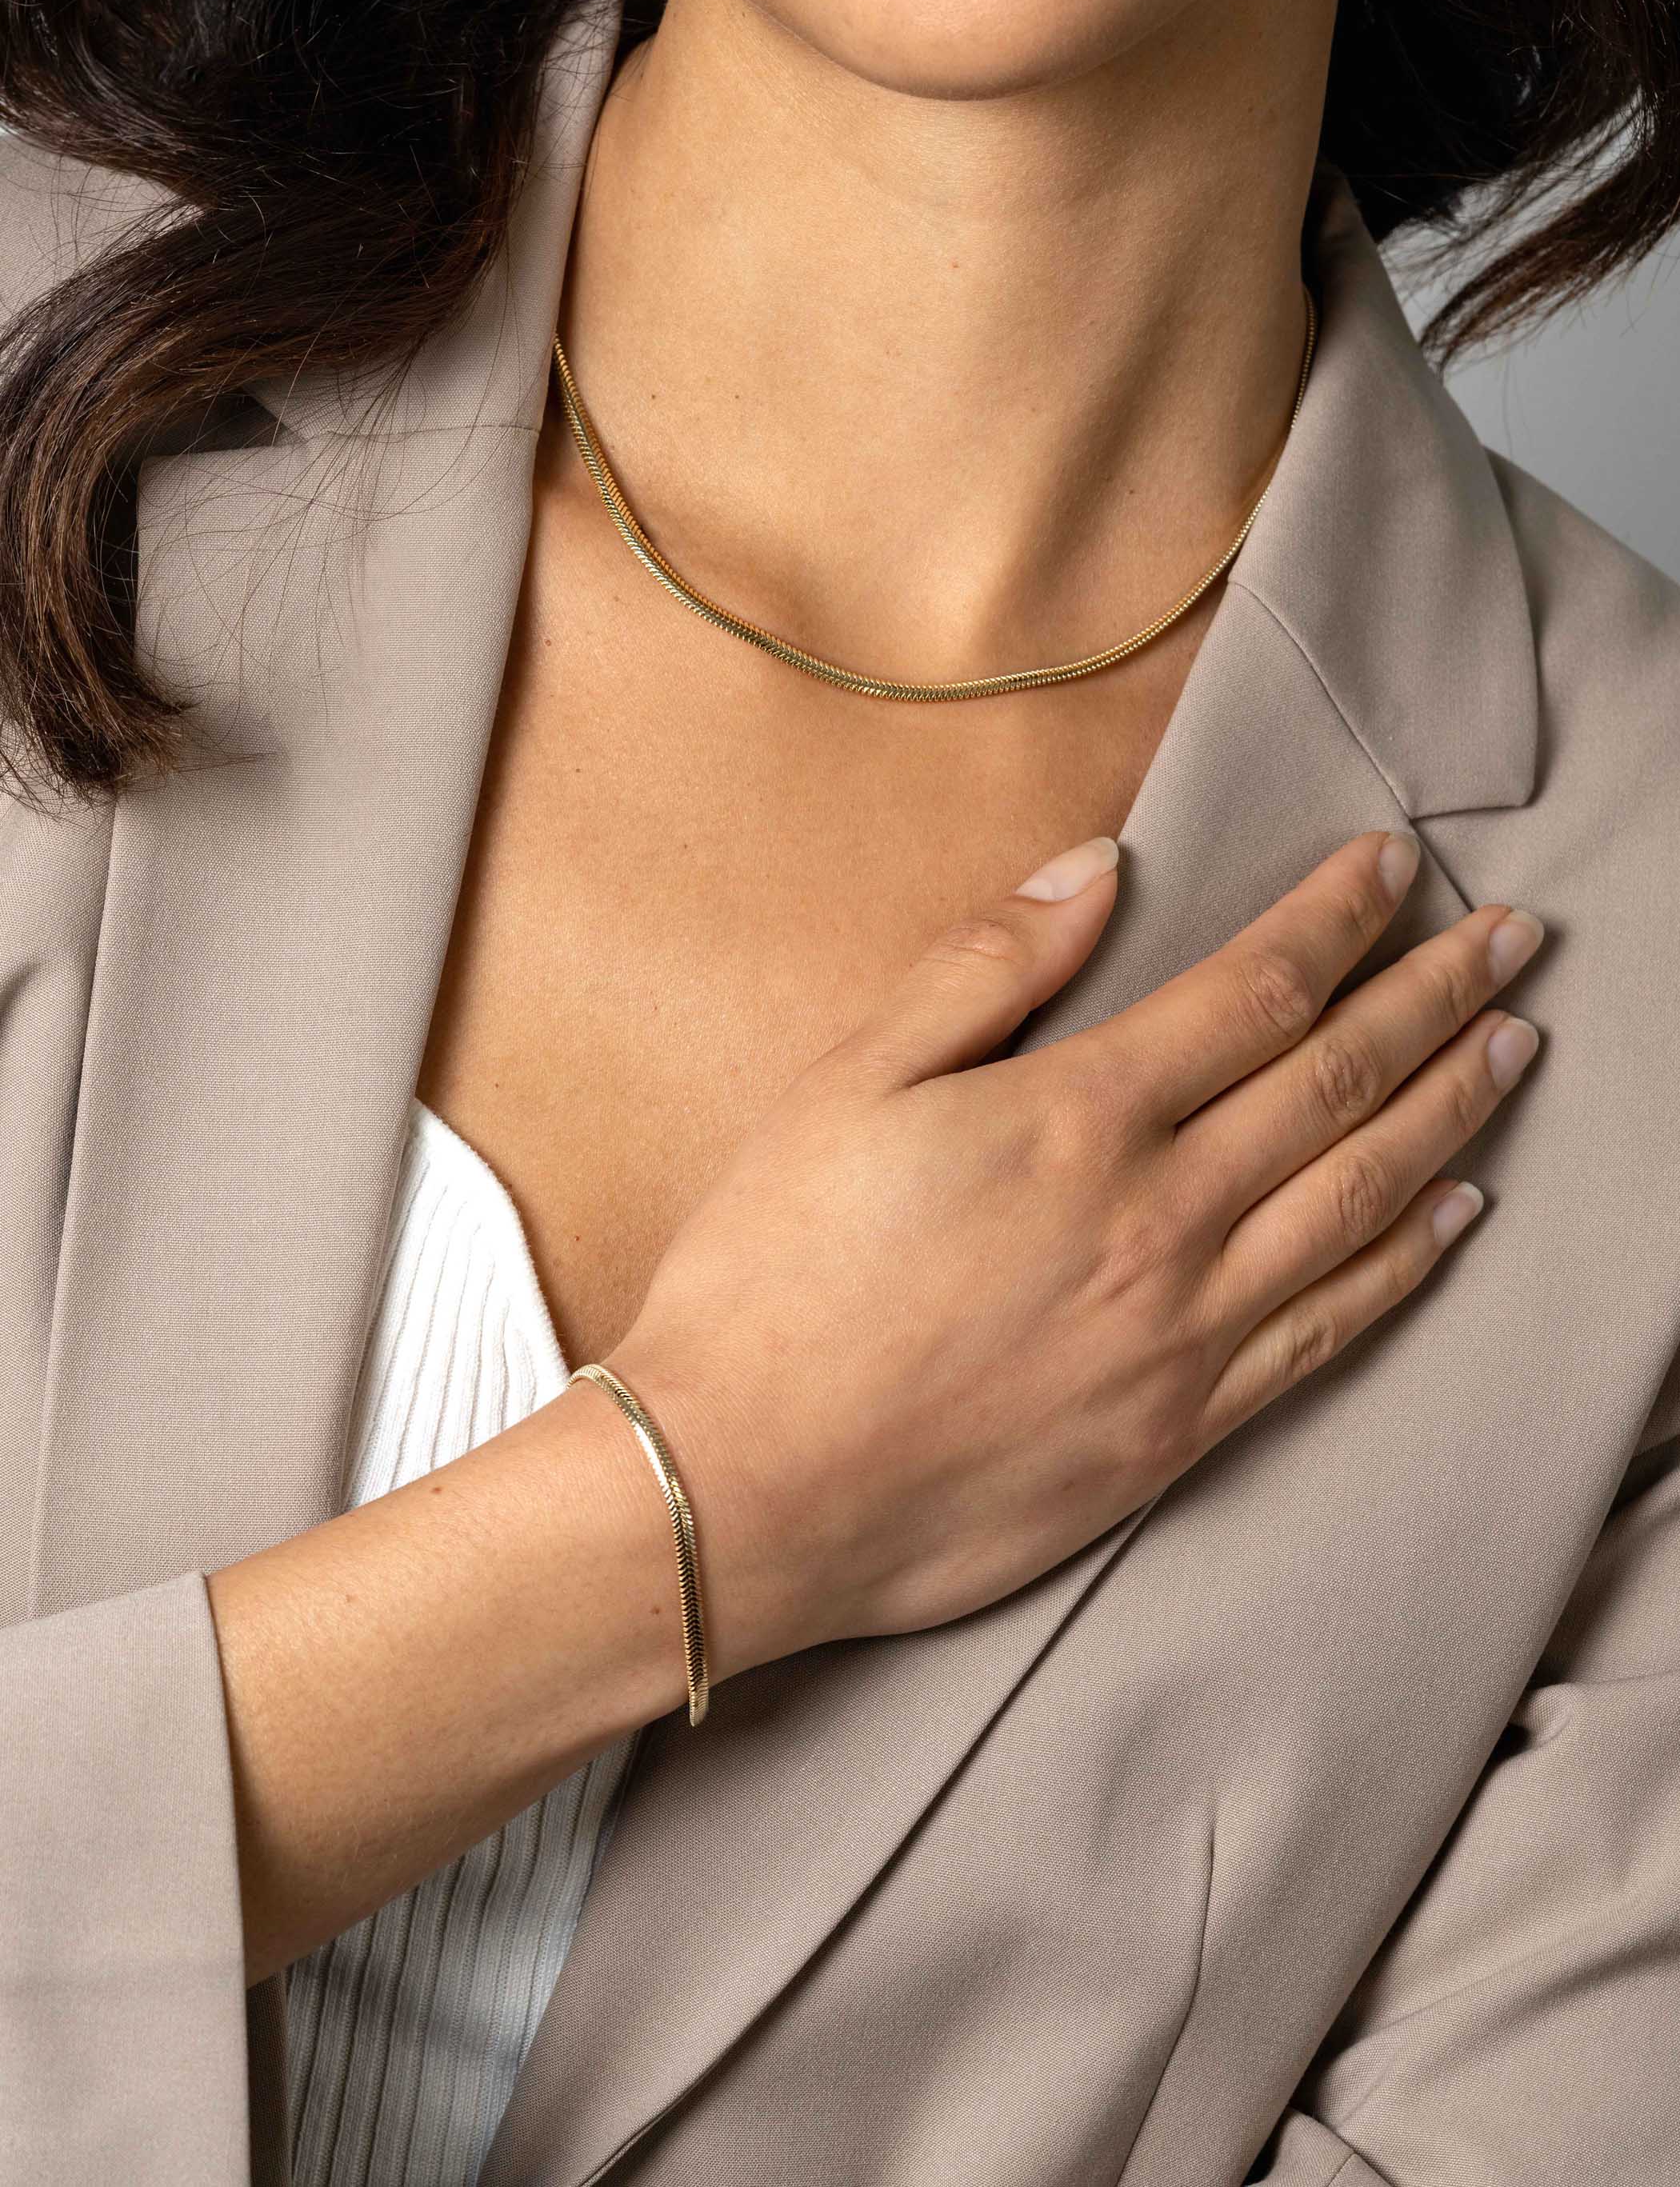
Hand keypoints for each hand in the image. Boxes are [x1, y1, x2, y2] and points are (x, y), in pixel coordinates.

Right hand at [609, 829, 1542, 1677]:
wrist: (746, 1490)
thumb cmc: (773, 1276)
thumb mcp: (846, 1082)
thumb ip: (982, 967)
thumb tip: (1098, 872)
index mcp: (1078, 1117)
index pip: (1255, 989)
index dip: (1340, 918)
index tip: (1399, 866)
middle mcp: (1160, 1217)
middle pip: (1339, 1080)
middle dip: (1437, 996)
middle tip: (1515, 937)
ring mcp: (1184, 1330)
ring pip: (1362, 1196)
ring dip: (1454, 1109)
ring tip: (1515, 1043)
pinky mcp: (1180, 1427)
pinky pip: (1329, 1329)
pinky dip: (1408, 1263)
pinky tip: (1453, 1214)